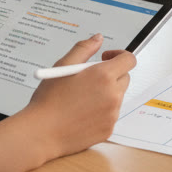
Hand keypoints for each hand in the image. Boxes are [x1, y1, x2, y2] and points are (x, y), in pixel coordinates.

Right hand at [19, 34, 136, 160]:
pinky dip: (101, 111)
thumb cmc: (50, 100)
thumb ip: (84, 49)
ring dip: (105, 93)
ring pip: (116, 97)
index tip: (104, 58)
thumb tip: (98, 38)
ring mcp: (112, 114)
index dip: (119, 56)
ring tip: (80, 99)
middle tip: (89, 78)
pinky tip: (81, 114)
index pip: (128, 60)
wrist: (42, 133)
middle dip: (111, 75)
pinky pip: (110, 115)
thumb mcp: (63, 66)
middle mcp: (113, 95)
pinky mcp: (108, 129)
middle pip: (124, 78)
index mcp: (103, 76)